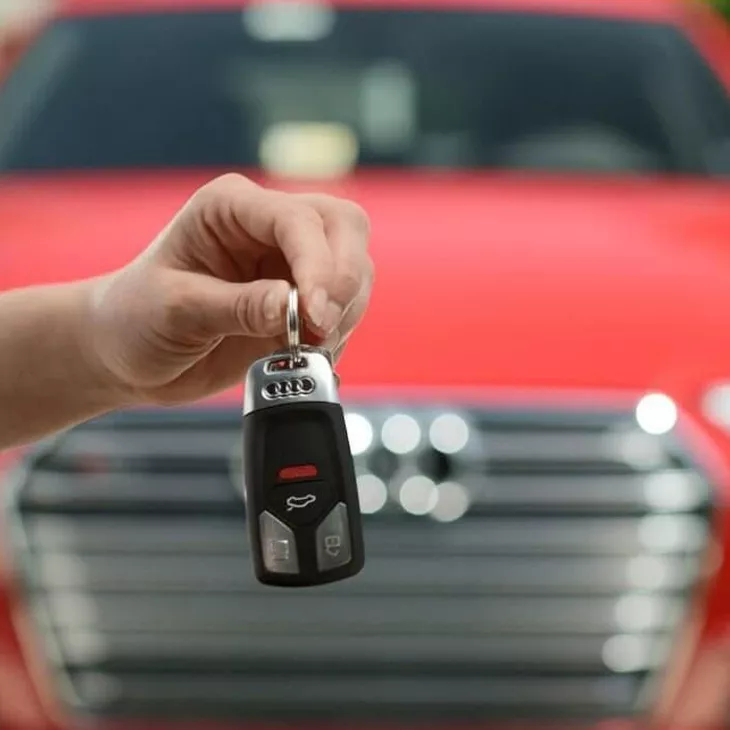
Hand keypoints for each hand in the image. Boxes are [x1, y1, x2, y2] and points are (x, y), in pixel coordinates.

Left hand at [85, 174, 372, 404]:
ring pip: (354, 268)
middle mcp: (266, 226)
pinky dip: (339, 332)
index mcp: (230, 207)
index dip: (317, 264)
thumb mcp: (176, 311)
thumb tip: (293, 306)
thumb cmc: (135, 318)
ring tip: (306, 345)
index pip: (297, 219)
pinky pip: (344, 307)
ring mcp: (288, 262)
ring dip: (345, 310)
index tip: (315, 313)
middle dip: (343, 279)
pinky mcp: (300, 300)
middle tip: (322, 327)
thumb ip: (238, 307)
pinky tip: (307, 351)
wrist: (128, 354)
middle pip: (344, 227)